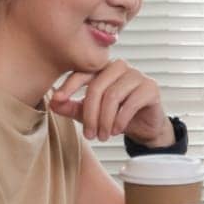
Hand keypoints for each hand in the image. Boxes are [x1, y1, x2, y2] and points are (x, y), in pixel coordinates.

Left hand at [50, 60, 172, 144]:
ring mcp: (137, 75)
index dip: (69, 86)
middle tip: (89, 135)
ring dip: (105, 120)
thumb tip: (53, 103)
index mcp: (102, 68)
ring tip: (103, 136)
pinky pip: (131, 102)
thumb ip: (71, 107)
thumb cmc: (115, 115)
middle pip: (97, 87)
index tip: (57, 100)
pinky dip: (120, 119)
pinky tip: (116, 130)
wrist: (144, 127)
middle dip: (90, 114)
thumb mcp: (89, 113)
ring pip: (113, 96)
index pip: (83, 72)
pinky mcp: (150, 88)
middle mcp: (119, 67)